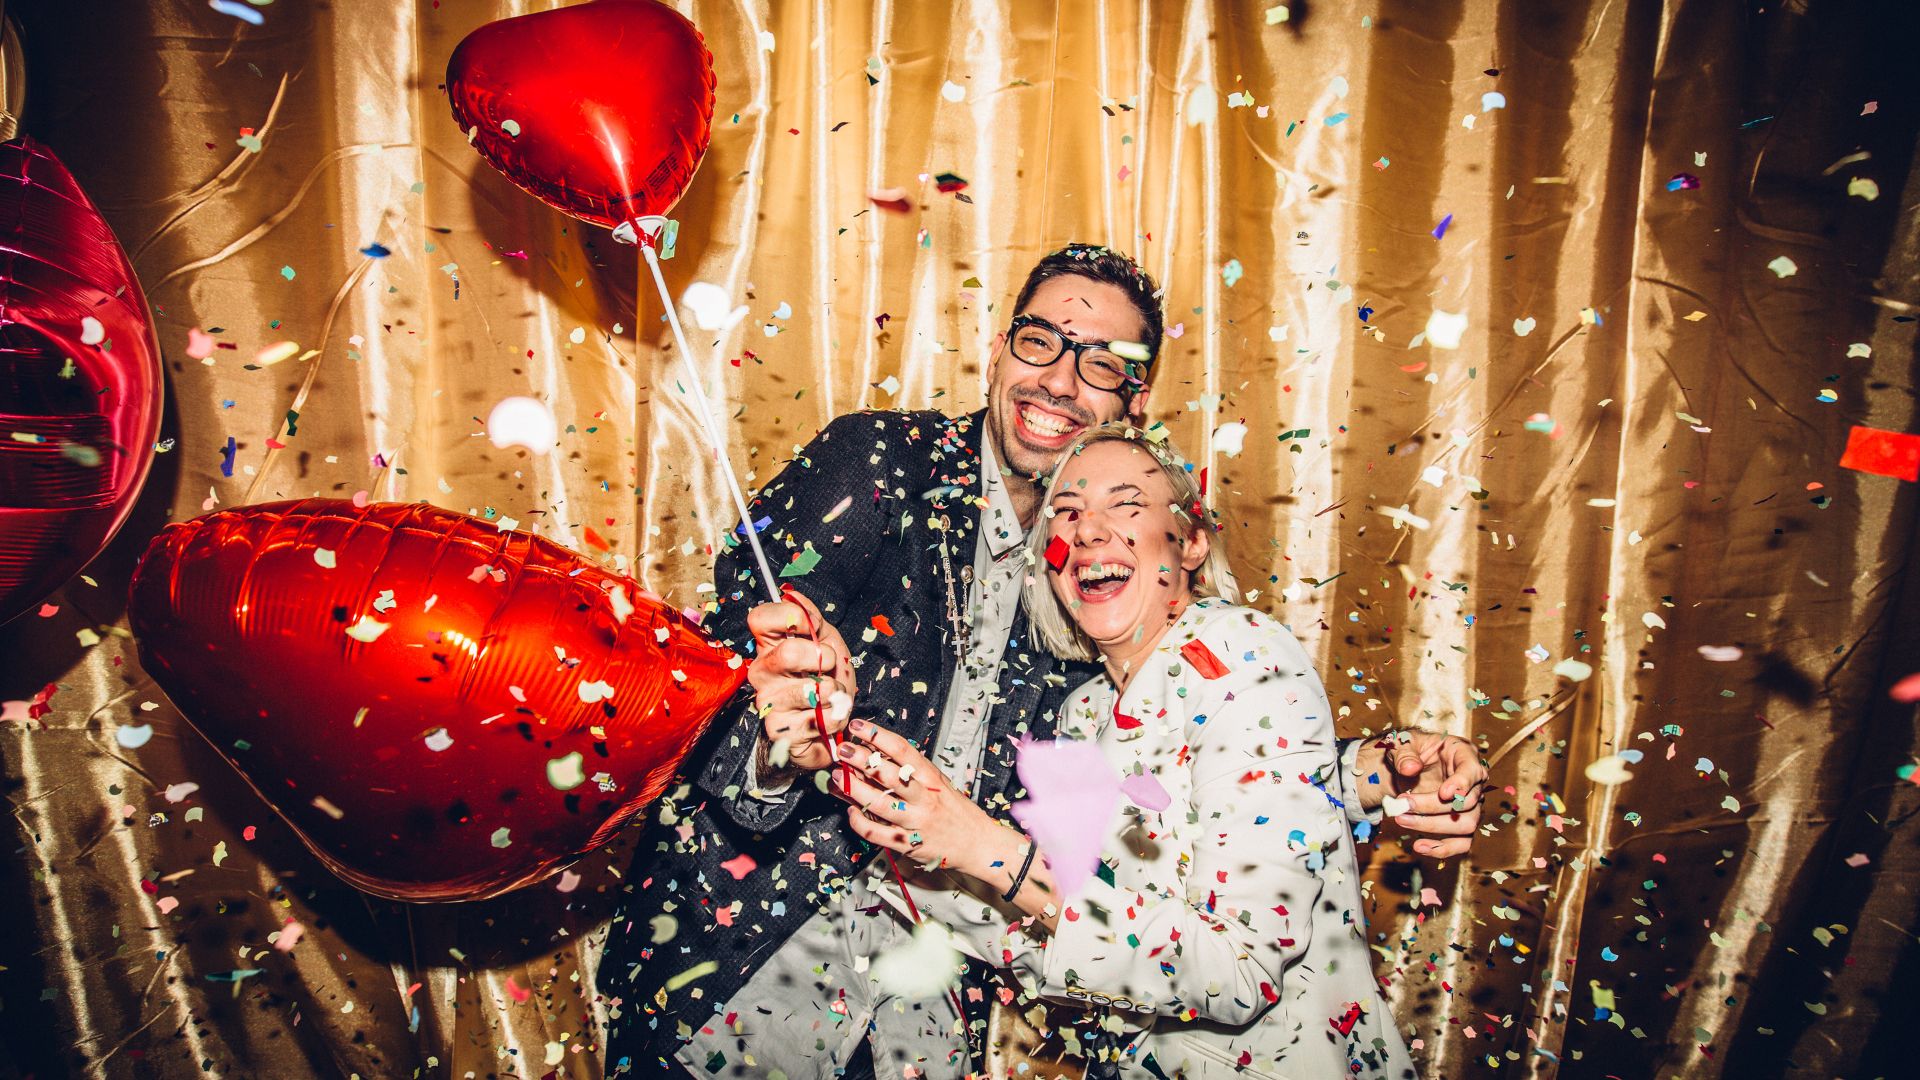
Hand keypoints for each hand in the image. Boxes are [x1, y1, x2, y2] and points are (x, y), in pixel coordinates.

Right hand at [747, 588, 856, 772]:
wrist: (831, 722)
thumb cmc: (826, 678)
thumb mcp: (828, 640)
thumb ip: (812, 618)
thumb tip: (793, 595)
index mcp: (770, 645)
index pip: (760, 618)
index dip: (792, 617)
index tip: (813, 627)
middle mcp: (762, 671)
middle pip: (788, 653)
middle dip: (824, 659)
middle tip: (829, 666)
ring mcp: (768, 701)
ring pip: (810, 689)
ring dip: (835, 691)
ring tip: (834, 694)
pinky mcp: (779, 731)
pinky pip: (818, 719)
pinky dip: (835, 716)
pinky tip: (829, 715)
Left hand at [835, 719, 1011, 877]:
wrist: (977, 844)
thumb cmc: (956, 811)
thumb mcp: (939, 783)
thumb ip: (912, 771)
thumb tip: (877, 754)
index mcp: (932, 779)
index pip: (903, 750)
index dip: (878, 735)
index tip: (859, 727)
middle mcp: (924, 798)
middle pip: (888, 774)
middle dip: (860, 759)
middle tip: (842, 749)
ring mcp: (915, 822)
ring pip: (877, 803)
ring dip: (853, 789)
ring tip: (837, 777)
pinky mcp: (907, 844)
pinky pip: (876, 833)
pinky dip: (859, 822)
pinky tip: (850, 812)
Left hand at [1355, 730, 1486, 858]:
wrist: (1404, 765)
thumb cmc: (1409, 750)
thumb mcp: (1402, 743)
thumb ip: (1405, 754)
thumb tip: (1410, 769)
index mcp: (1463, 754)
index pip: (1473, 771)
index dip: (1462, 784)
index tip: (1443, 793)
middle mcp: (1474, 782)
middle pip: (1467, 802)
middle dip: (1432, 807)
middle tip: (1402, 805)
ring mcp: (1471, 805)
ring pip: (1466, 824)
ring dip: (1432, 826)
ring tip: (1402, 821)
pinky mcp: (1461, 824)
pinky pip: (1462, 843)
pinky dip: (1443, 848)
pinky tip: (1419, 847)